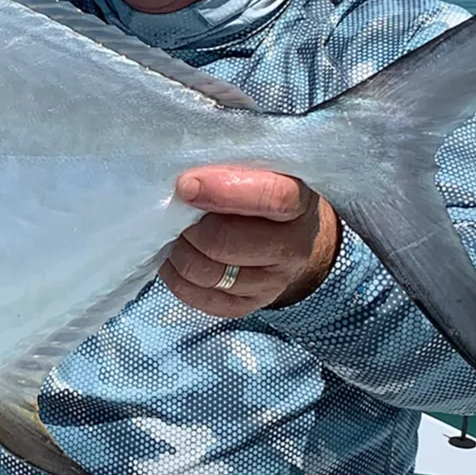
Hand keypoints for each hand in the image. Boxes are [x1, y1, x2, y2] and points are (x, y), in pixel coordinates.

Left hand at [160, 165, 340, 317]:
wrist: (290, 233)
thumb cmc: (263, 191)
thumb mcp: (261, 171)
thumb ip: (232, 169)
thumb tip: (185, 181)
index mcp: (299, 204)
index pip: (272, 198)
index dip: (223, 191)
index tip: (186, 186)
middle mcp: (293, 248)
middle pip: (226, 243)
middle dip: (190, 228)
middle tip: (176, 213)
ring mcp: (274, 282)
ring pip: (209, 274)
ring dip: (180, 253)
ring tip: (176, 235)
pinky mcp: (251, 305)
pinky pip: (203, 300)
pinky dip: (178, 279)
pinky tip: (175, 260)